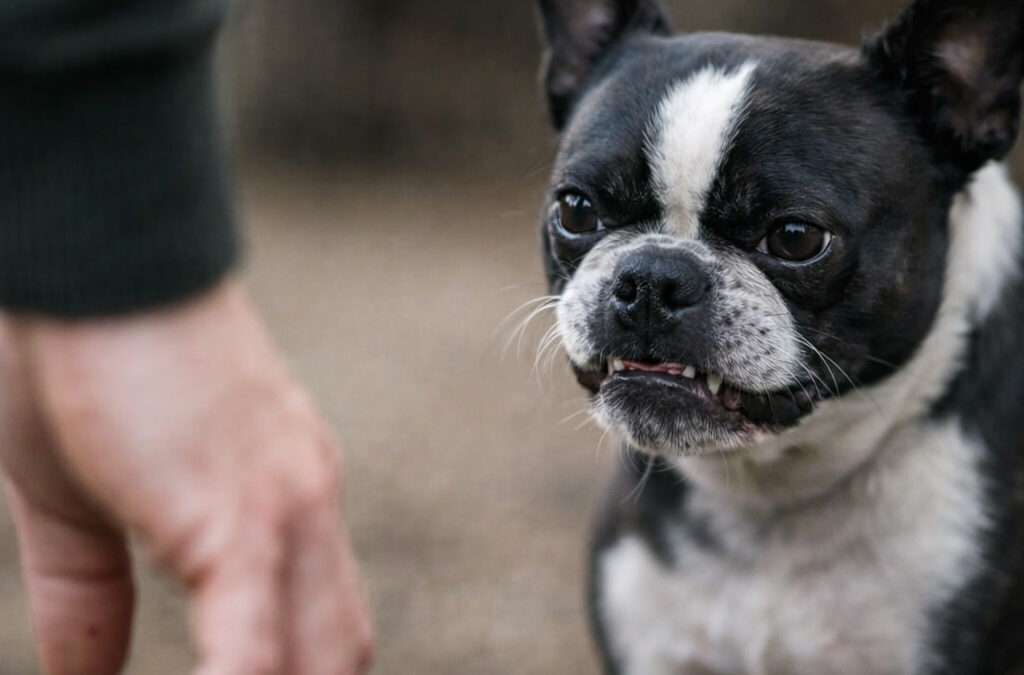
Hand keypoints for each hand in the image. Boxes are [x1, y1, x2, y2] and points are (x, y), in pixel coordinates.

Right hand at [0, 279, 372, 674]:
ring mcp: (290, 508)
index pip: (321, 627)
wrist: (93, 260)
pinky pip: (255, 642)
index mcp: (284, 502)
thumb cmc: (82, 364)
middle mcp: (308, 507)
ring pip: (322, 656)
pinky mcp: (242, 511)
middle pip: (341, 653)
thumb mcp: (75, 501)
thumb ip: (94, 599)